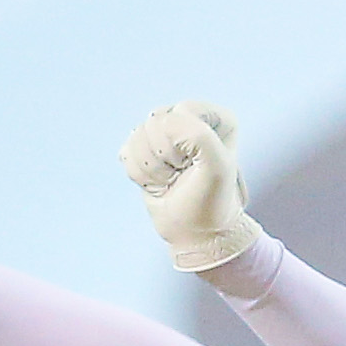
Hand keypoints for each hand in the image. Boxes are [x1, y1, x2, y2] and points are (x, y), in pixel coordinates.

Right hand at [118, 100, 258, 271]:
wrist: (195, 235)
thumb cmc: (211, 203)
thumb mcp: (217, 167)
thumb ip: (196, 134)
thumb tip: (157, 121)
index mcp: (216, 120)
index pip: (183, 110)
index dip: (183, 143)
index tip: (196, 166)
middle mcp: (190, 120)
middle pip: (156, 121)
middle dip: (164, 157)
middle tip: (182, 176)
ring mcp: (166, 135)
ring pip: (139, 135)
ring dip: (152, 169)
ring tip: (172, 182)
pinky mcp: (145, 149)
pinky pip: (128, 150)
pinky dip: (140, 174)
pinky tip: (159, 184)